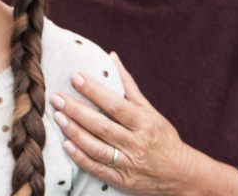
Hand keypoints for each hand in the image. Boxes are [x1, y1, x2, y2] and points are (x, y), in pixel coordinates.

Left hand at [50, 52, 237, 195]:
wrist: (181, 175)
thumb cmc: (161, 137)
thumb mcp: (150, 110)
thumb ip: (128, 85)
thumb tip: (112, 57)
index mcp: (144, 123)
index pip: (116, 105)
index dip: (95, 91)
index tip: (75, 77)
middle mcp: (136, 143)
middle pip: (102, 126)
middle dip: (77, 111)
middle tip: (56, 97)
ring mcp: (129, 163)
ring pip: (97, 148)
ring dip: (75, 132)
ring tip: (57, 117)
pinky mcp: (122, 180)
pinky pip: (98, 169)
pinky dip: (81, 158)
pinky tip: (66, 145)